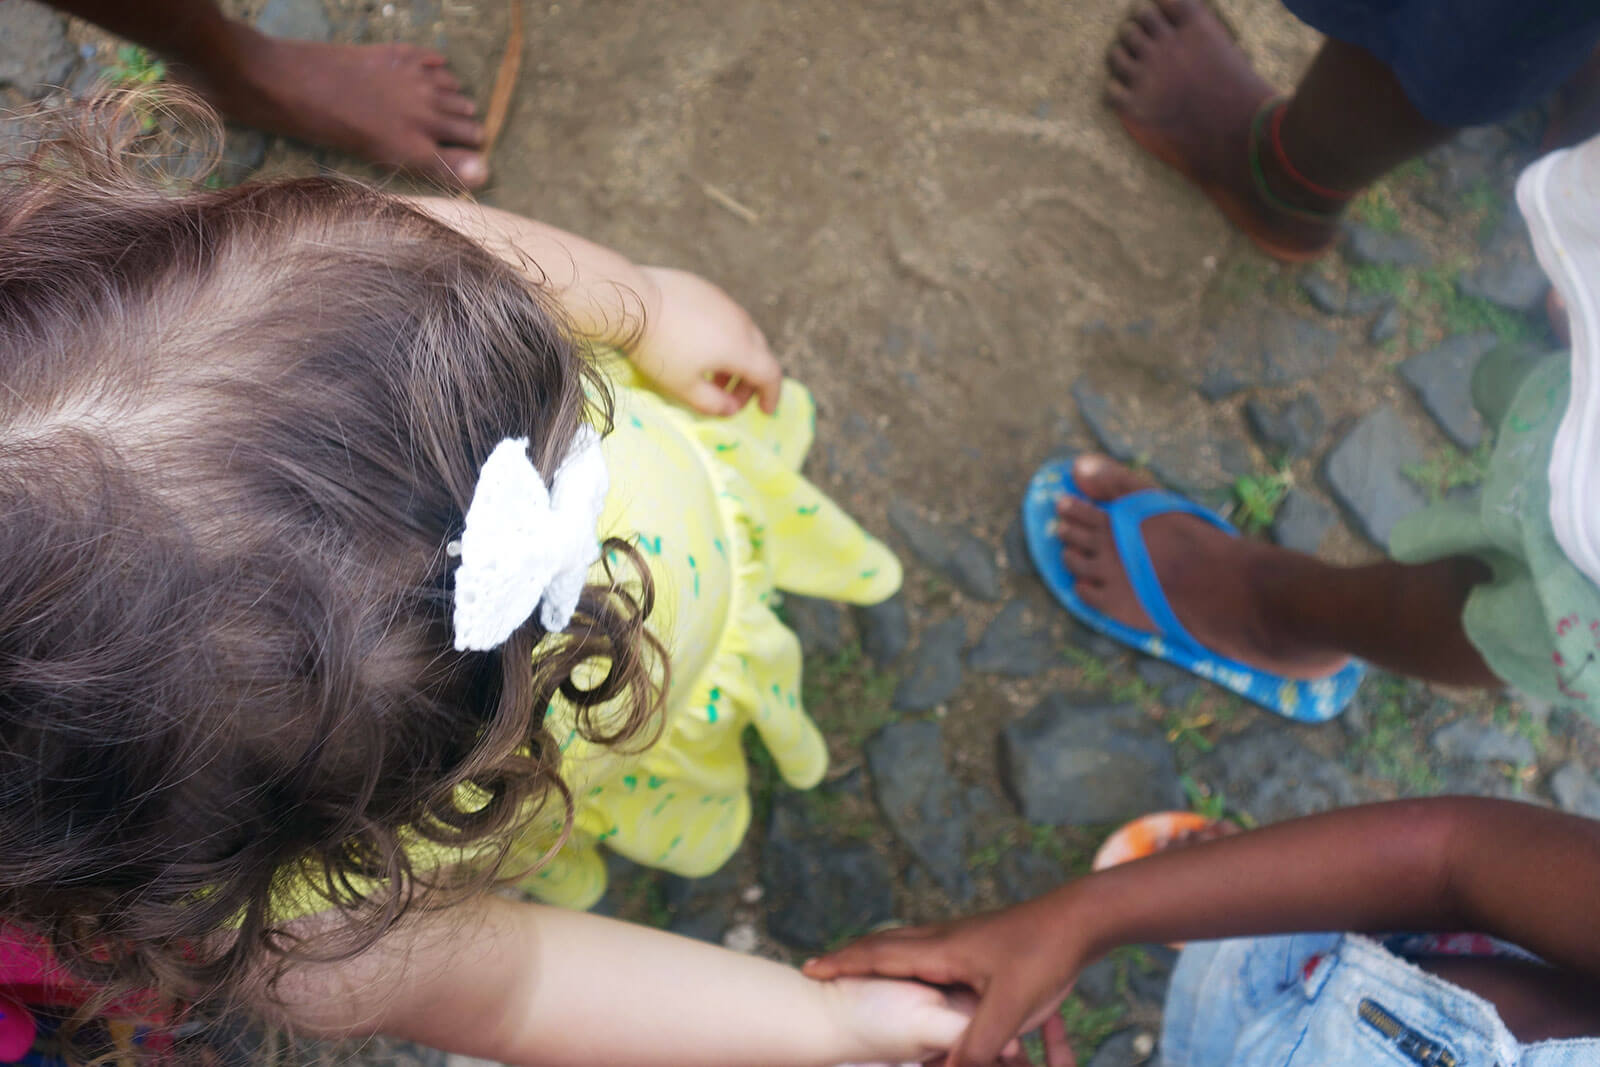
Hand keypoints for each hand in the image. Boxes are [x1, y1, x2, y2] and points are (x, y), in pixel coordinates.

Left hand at [628, 267, 781, 415]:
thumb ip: (712, 404)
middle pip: (759, 354)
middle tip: (732, 398)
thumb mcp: (684, 387)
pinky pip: (725, 317)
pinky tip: (698, 346)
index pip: (771, 374)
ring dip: (737, 359)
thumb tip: (731, 409)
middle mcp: (740, 321)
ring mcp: (724, 302)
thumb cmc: (658, 348)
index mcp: (740, 347)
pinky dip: (723, 337)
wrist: (631, 300)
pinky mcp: (706, 289)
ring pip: (743, 334)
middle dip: (751, 381)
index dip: (772, 395)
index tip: (765, 411)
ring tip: (712, 374)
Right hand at [803, 895, 1088, 1066]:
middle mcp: (944, 938)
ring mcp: (961, 937)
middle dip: (852, 956)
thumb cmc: (1043, 956)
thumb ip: (978, 1043)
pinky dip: (907, 954)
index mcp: (941, 949)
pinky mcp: (978, 943)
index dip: (844, 964)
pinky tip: (918, 965)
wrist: (1079, 919)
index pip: (879, 954)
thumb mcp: (1010, 1007)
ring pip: (907, 942)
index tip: (810, 969)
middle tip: (820, 965)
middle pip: (885, 944)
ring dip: (878, 953)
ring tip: (857, 964)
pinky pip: (930, 947)